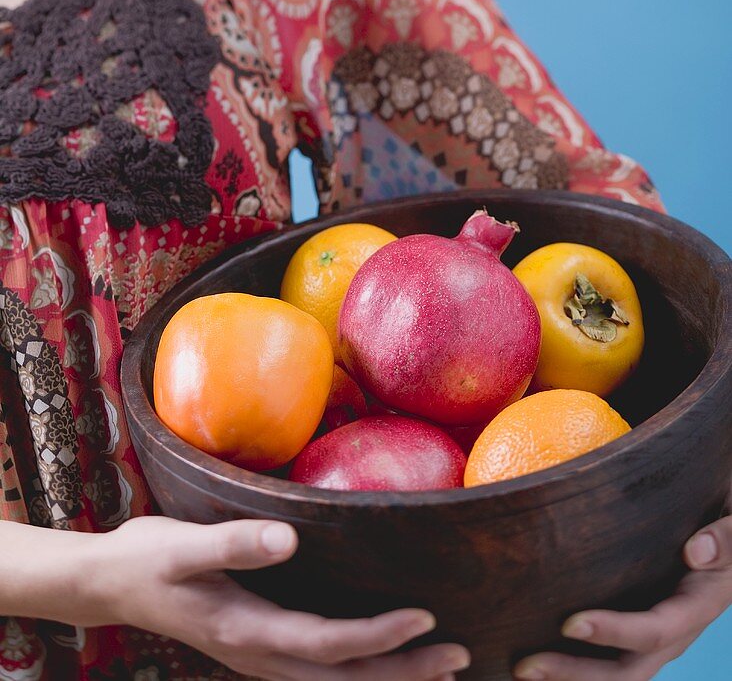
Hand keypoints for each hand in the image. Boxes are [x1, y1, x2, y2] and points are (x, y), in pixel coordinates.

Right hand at [89, 516, 470, 679]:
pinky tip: (378, 658)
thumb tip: (289, 537)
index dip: (378, 636)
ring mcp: (258, 658)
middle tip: (462, 658)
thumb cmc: (149, 558)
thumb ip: (235, 543)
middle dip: (403, 671)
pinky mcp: (257, 646)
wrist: (111, 582)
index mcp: (248, 632)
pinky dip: (358, 669)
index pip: (328, 643)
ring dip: (387, 677)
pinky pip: (319, 670)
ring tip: (440, 670)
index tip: (425, 616)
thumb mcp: (183, 546)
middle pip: (344, 676)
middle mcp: (259, 656)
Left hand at [513, 489, 731, 680]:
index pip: (652, 630)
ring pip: (613, 675)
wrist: (727, 544)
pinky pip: (606, 660)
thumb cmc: (726, 526)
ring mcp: (654, 640)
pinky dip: (572, 670)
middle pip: (625, 671)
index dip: (613, 631)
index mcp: (695, 608)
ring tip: (519, 674)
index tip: (569, 624)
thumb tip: (696, 550)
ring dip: (567, 680)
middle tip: (524, 667)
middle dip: (574, 674)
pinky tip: (530, 664)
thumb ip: (725, 539)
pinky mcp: (636, 635)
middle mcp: (673, 634)